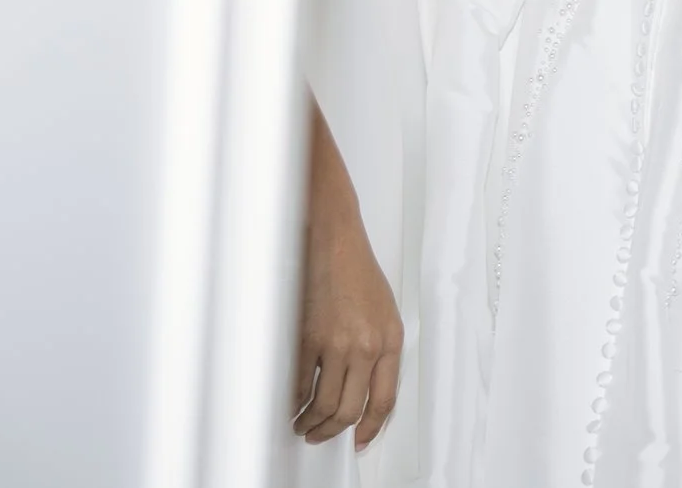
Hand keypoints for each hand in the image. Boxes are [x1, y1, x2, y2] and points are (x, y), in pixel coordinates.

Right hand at [292, 195, 402, 447]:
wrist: (335, 242)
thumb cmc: (357, 273)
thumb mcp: (384, 314)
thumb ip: (379, 352)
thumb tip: (366, 390)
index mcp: (390, 340)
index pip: (384, 400)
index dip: (370, 427)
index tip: (360, 440)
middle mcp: (367, 346)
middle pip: (350, 409)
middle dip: (332, 431)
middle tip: (321, 435)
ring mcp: (336, 344)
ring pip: (324, 403)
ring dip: (311, 422)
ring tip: (303, 423)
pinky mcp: (308, 338)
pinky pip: (299, 384)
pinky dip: (292, 402)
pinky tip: (290, 404)